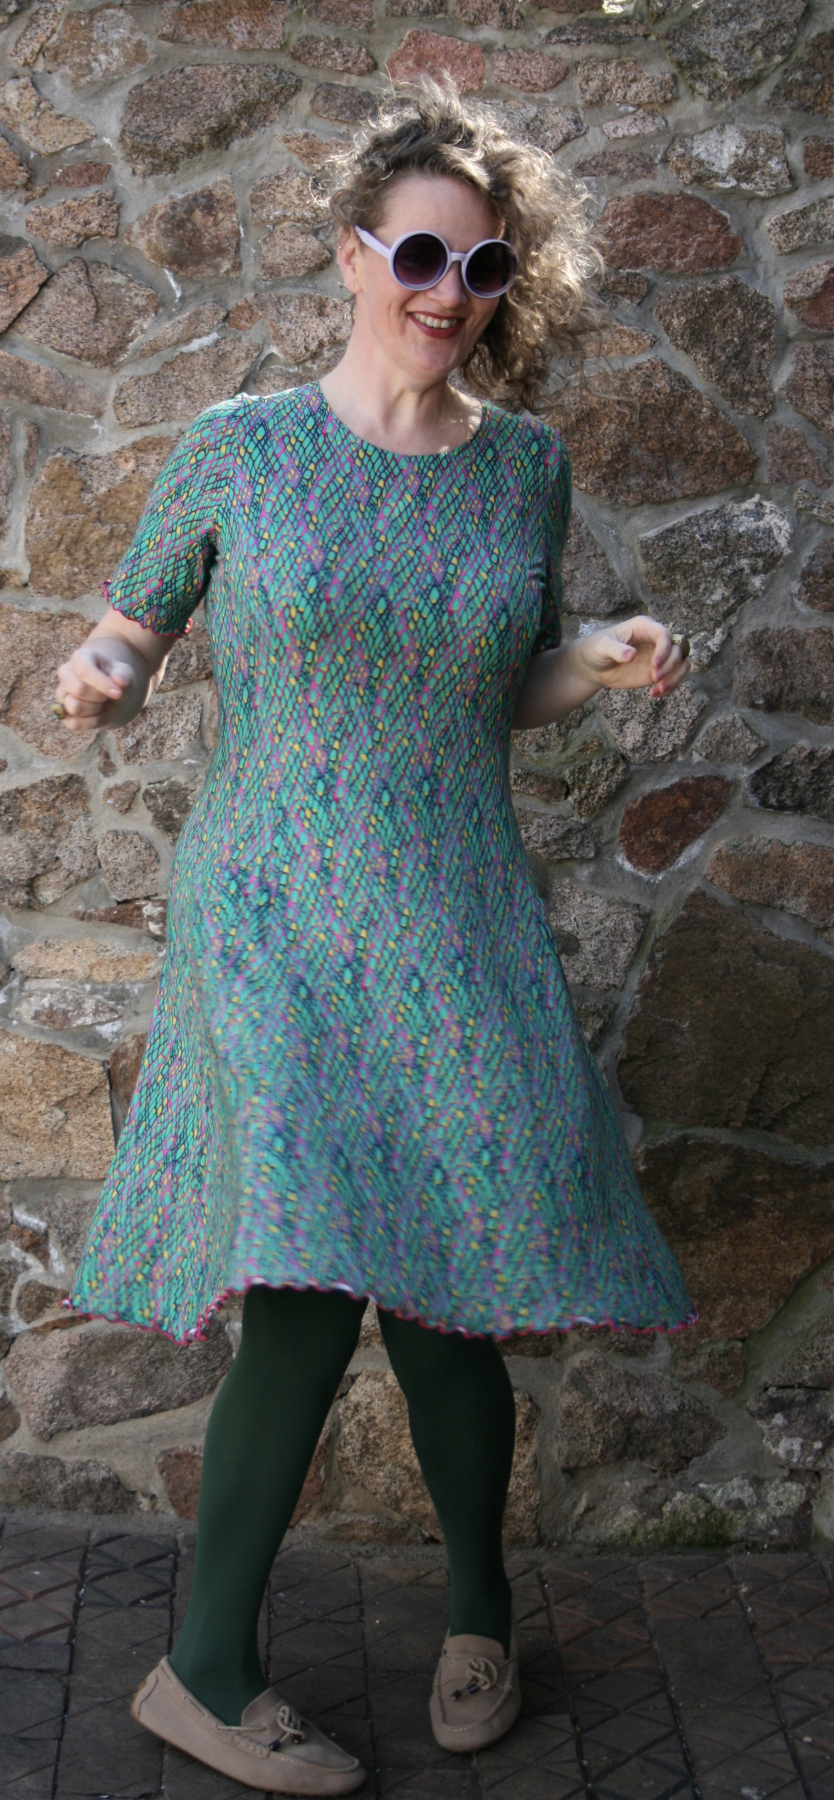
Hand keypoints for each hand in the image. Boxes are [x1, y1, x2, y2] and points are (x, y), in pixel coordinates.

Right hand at [53, 636, 149, 732]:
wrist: (110, 694)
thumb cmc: (115, 679)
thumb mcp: (125, 673)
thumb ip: (124, 675)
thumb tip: (119, 682)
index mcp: (81, 658)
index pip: (84, 670)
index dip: (102, 684)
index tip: (119, 693)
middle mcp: (65, 673)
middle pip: (79, 690)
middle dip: (100, 697)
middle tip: (108, 695)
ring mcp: (61, 693)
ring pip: (75, 707)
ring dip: (96, 709)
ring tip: (102, 703)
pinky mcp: (62, 712)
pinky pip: (74, 723)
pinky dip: (91, 722)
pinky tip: (98, 714)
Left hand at [576, 615, 690, 698]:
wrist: (594, 665)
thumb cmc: (596, 649)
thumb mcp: (602, 647)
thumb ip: (616, 650)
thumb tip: (631, 655)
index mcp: (644, 627)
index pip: (664, 634)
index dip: (664, 650)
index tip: (654, 667)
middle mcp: (656, 640)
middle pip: (679, 649)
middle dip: (671, 665)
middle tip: (655, 678)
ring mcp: (659, 655)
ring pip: (683, 662)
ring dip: (676, 677)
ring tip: (660, 688)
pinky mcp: (658, 671)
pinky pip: (675, 677)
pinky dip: (670, 687)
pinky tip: (654, 694)